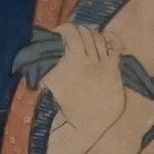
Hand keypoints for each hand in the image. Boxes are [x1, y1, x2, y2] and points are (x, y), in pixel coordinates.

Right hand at [44, 24, 128, 148]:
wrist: (87, 124)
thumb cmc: (68, 107)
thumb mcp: (52, 84)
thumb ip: (48, 68)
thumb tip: (38, 57)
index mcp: (69, 63)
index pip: (69, 32)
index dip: (63, 29)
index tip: (58, 34)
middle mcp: (85, 60)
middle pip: (84, 33)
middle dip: (78, 31)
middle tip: (73, 37)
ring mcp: (101, 64)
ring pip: (98, 37)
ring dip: (92, 35)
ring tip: (87, 41)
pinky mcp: (113, 70)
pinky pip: (115, 45)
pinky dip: (111, 39)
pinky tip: (106, 41)